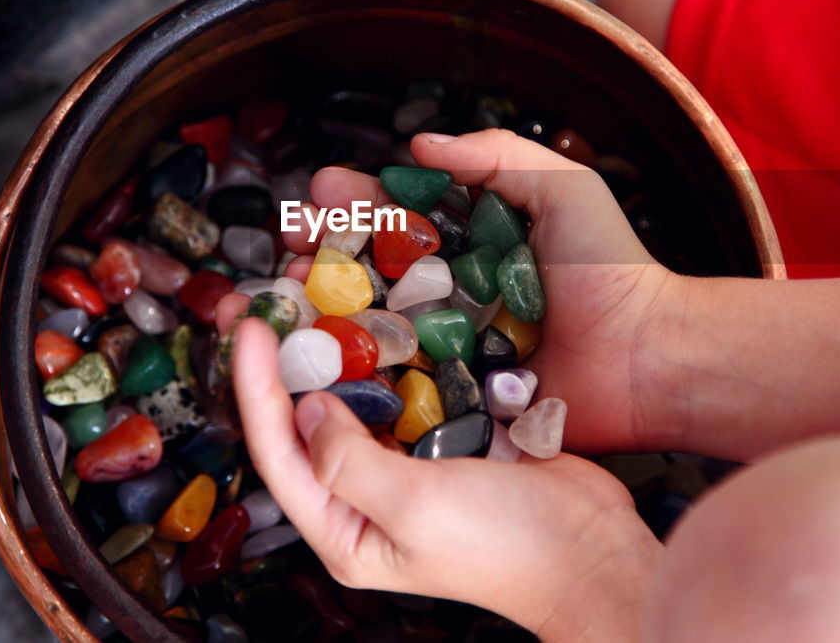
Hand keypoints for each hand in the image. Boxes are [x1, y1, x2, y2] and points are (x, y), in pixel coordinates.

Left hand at [231, 316, 660, 640]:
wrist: (592, 550)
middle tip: (256, 297)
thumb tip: (305, 407)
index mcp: (344, 529)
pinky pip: (403, 384)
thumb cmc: (504, 545)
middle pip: (304, 418)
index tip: (247, 326)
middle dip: (280, 358)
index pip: (280, 452)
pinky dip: (386, 348)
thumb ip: (350, 460)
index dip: (255, 388)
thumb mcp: (415, 507)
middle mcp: (364, 495)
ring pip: (352, 394)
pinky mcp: (445, 433)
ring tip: (307, 289)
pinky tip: (375, 307)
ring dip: (330, 344)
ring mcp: (406, 461)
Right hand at [286, 128, 687, 451]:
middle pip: (371, 274)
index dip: (355, 205)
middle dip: (321, 257)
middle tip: (287, 248)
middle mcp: (452, 299)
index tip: (321, 193)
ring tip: (283, 297)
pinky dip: (351, 376)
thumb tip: (420, 145)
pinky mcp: (454, 402)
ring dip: (320, 314)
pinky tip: (311, 360)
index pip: (398, 220)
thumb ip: (499, 157)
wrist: (649, 359)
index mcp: (472, 248)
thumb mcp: (565, 190)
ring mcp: (449, 353)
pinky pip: (395, 388)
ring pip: (370, 329)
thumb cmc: (613, 271)